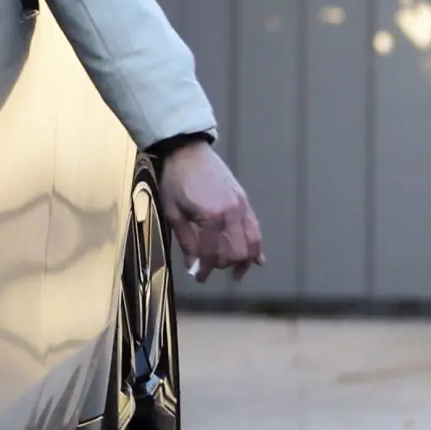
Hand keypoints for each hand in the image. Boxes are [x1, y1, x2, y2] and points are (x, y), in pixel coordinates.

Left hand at [157, 140, 263, 282]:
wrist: (187, 152)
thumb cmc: (175, 181)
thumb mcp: (173, 212)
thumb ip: (186, 240)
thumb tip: (193, 264)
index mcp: (211, 216)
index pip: (213, 253)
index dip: (205, 269)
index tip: (199, 277)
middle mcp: (232, 213)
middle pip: (236, 252)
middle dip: (224, 264)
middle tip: (211, 267)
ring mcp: (241, 206)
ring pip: (252, 242)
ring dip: (245, 260)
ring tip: (237, 273)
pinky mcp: (244, 200)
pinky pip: (255, 227)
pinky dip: (257, 245)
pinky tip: (256, 259)